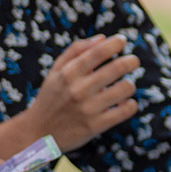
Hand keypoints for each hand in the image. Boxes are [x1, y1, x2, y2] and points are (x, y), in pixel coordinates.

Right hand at [27, 34, 140, 150]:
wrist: (37, 133)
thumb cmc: (50, 98)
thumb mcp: (56, 71)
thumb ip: (76, 50)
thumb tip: (103, 38)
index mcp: (68, 73)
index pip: (98, 52)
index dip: (115, 43)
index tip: (122, 41)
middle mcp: (78, 89)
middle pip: (117, 68)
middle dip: (131, 61)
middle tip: (133, 61)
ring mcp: (88, 109)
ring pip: (125, 88)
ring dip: (130, 84)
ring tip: (125, 85)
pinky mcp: (95, 126)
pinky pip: (125, 111)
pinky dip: (131, 104)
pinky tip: (125, 102)